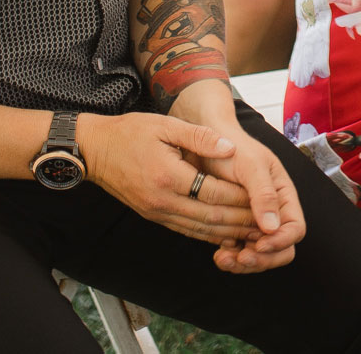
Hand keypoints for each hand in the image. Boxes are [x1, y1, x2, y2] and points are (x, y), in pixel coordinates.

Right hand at [75, 111, 261, 247]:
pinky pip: (186, 230)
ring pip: (200, 229)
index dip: (241, 197)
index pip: (214, 192)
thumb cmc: (129, 133)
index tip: (262, 197)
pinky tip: (226, 233)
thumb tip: (230, 148)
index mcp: (169, 176)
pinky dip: (209, 234)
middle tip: (266, 221)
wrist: (94, 151)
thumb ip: (200, 137)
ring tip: (253, 232)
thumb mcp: (165, 126)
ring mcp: (157, 212)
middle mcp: (163, 200)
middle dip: (241, 220)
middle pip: (211, 217)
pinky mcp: (154, 215)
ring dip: (228, 232)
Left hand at [187, 115, 305, 273]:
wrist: (206, 141)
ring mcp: (254, 222)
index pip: (295, 229)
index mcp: (283, 196)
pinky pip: (240, 252)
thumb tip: (273, 227)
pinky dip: (231, 258)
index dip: (281, 242)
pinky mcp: (235, 228)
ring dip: (244, 262)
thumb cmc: (232, 147)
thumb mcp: (251, 165)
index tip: (259, 243)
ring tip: (222, 258)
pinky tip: (217, 253)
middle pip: (281, 249)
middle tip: (240, 258)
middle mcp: (272, 212)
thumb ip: (264, 194)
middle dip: (262, 259)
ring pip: (260, 255)